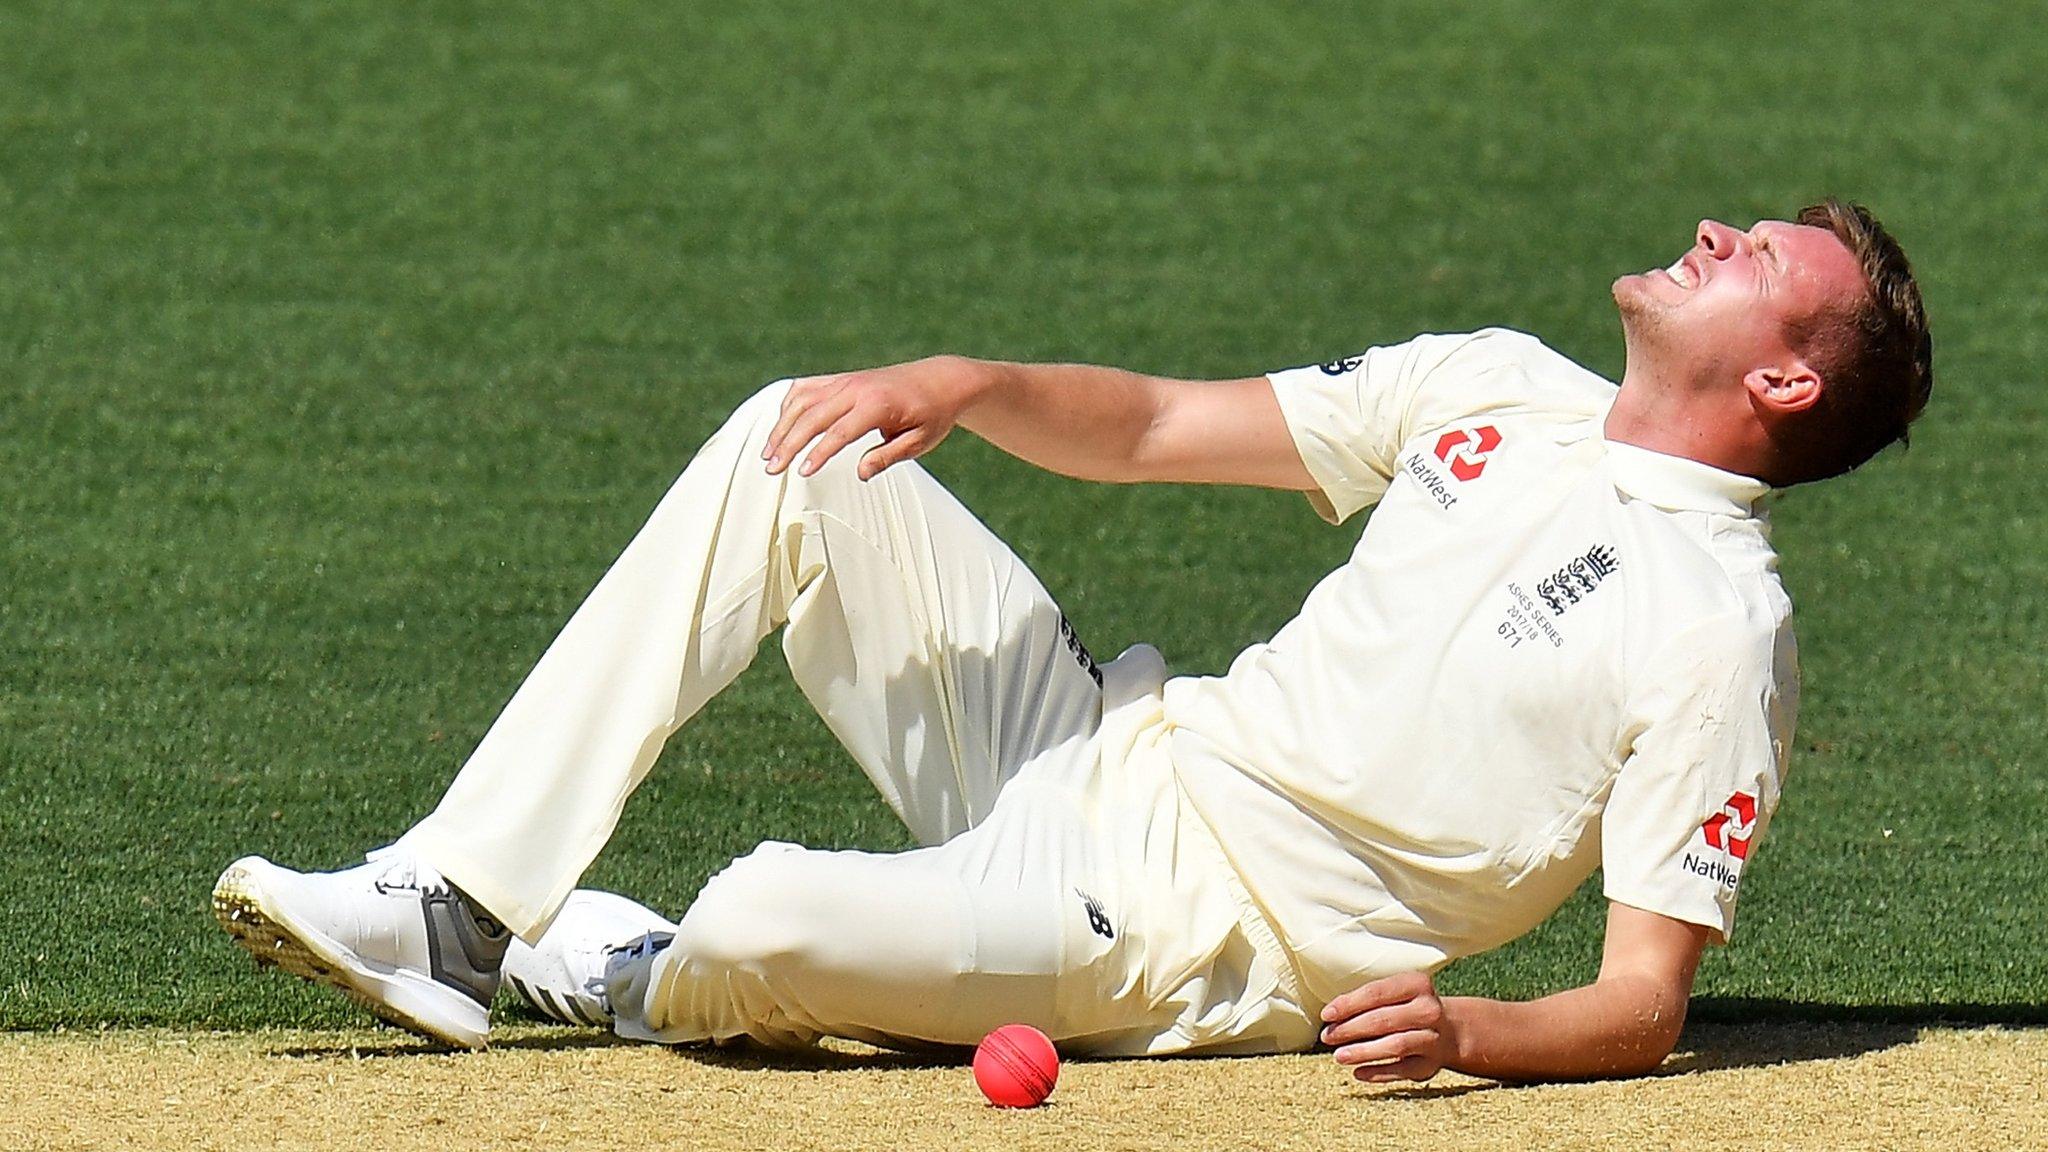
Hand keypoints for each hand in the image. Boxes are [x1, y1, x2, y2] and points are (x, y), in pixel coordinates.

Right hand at [762, 355, 986, 481]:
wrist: (941, 380)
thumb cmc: (932, 415)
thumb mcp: (919, 442)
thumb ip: (888, 457)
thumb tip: (861, 473)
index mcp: (878, 405)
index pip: (840, 432)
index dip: (818, 453)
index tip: (802, 472)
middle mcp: (856, 388)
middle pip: (812, 416)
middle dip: (788, 443)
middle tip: (771, 468)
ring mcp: (846, 381)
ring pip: (802, 400)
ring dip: (782, 425)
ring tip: (768, 452)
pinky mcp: (842, 379)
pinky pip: (807, 387)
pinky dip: (790, 404)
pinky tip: (781, 425)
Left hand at [1320, 971, 1457, 1082]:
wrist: (1450, 1030)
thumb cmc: (1407, 1007)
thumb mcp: (1394, 993)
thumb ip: (1366, 1001)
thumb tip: (1331, 1016)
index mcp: (1417, 984)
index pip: (1377, 993)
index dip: (1349, 1004)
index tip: (1326, 1014)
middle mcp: (1429, 1010)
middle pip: (1383, 1020)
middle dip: (1351, 1029)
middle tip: (1328, 1036)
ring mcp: (1433, 1038)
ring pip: (1395, 1046)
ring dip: (1363, 1052)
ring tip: (1339, 1056)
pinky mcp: (1430, 1065)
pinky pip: (1402, 1070)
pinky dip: (1378, 1072)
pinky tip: (1358, 1073)